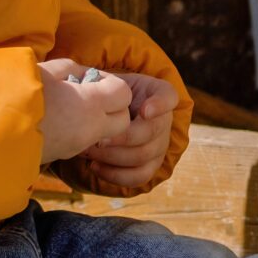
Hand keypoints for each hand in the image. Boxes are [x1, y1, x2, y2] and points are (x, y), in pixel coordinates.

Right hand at [37, 58, 131, 164]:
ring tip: (68, 107)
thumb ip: (70, 69)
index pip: (124, 94)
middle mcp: (89, 130)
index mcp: (89, 105)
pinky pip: (82, 143)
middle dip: (112, 108)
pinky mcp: (61, 157)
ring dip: (95, 121)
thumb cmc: (17, 93)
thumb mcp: (45, 71)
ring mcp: (75, 146)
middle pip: (122, 121)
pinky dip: (79, 132)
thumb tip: (83, 75)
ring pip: (102, 134)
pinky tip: (57, 120)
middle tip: (88, 96)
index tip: (92, 79)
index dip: (112, 84)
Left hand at [76, 72, 178, 192]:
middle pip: (151, 132)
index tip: (144, 110)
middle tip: (96, 138)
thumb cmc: (109, 94)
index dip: (159, 105)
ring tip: (89, 151)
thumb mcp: (110, 81)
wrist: (110, 113)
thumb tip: (90, 92)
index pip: (168, 97)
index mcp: (158, 94)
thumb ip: (106, 85)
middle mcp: (165, 121)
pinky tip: (94, 165)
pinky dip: (114, 174)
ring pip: (142, 156)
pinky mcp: (151, 166)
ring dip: (112, 157)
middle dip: (121, 138)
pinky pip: (138, 176)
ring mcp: (160, 145)